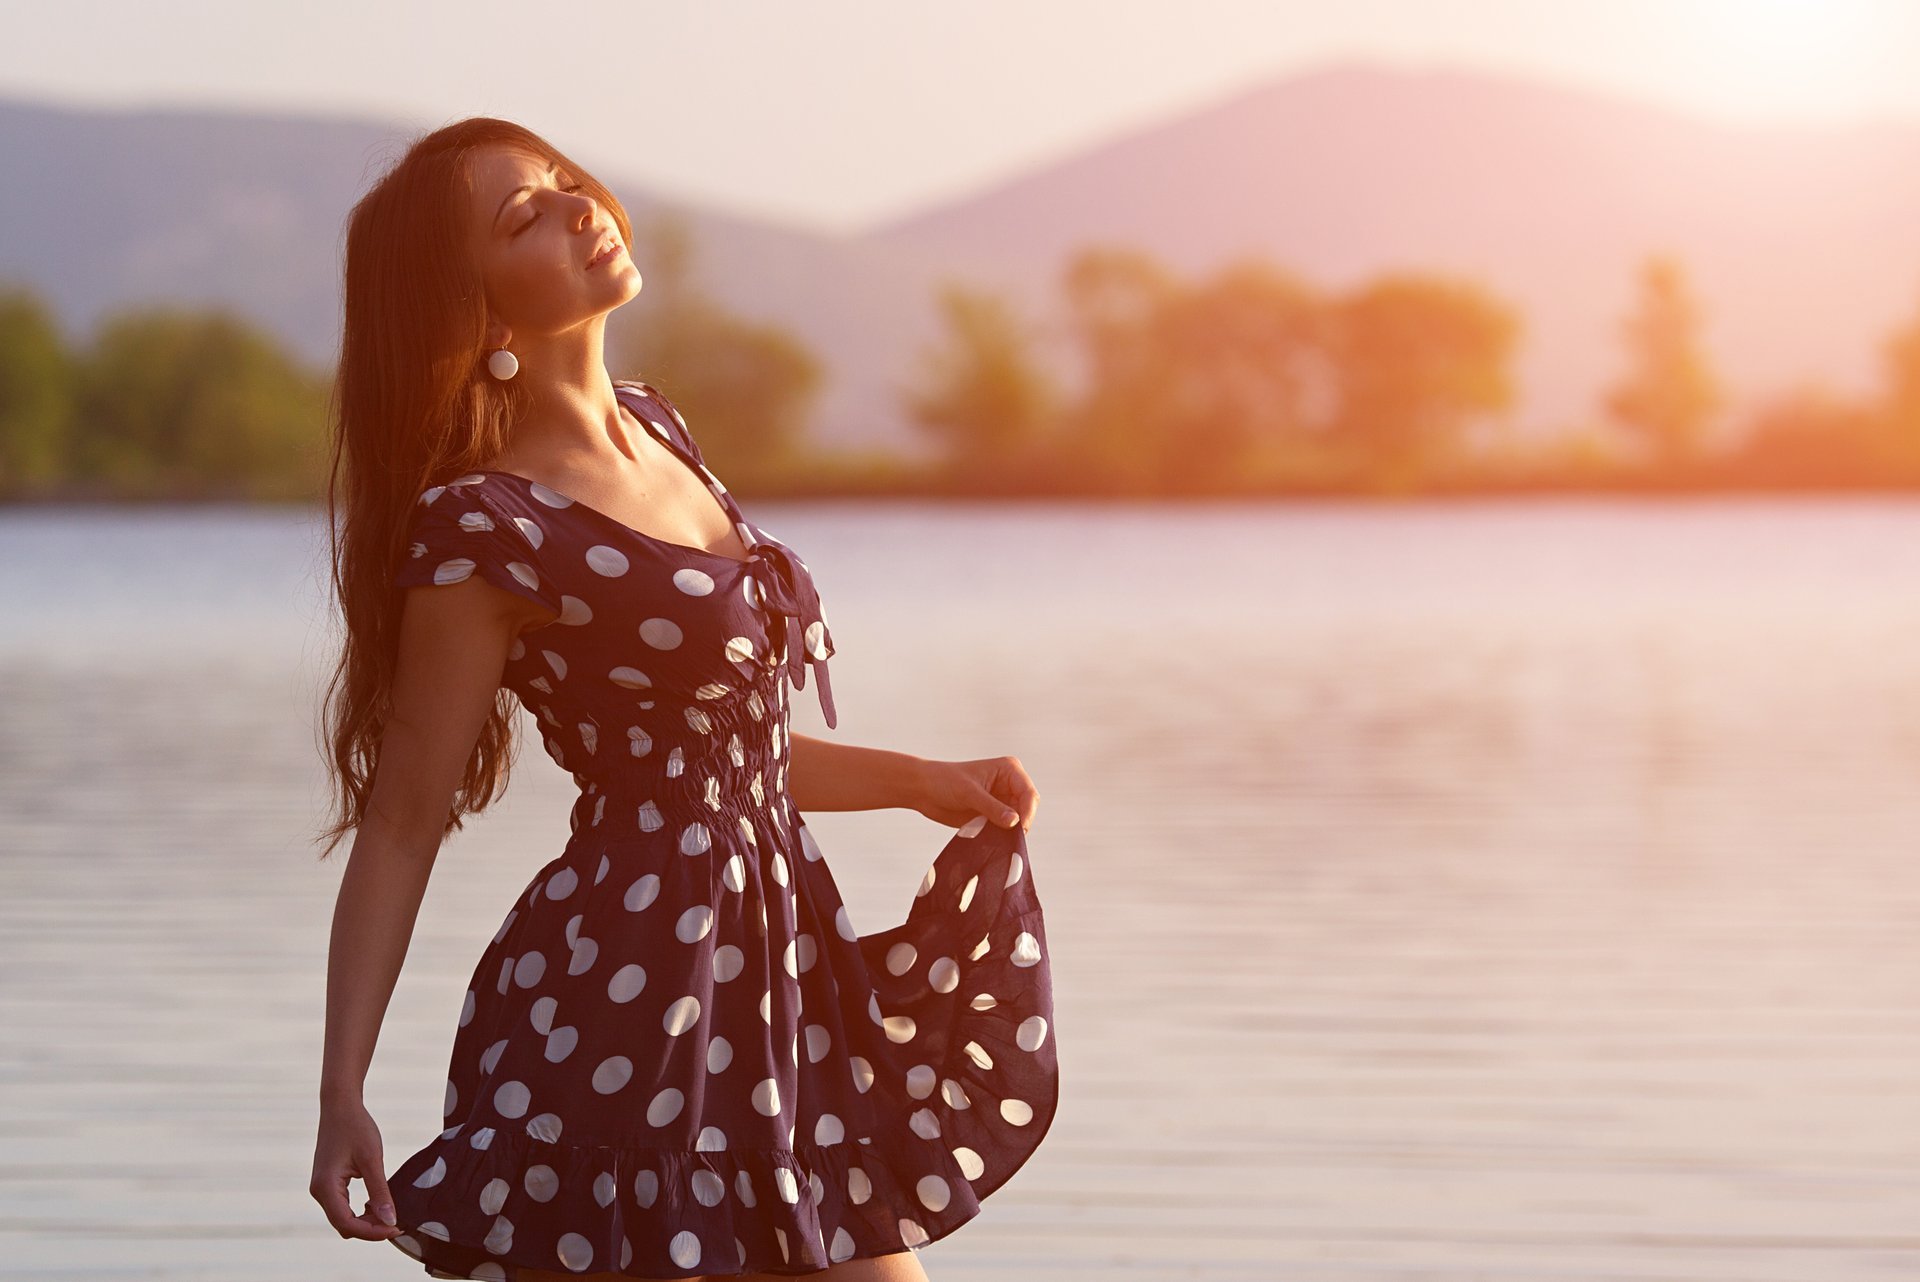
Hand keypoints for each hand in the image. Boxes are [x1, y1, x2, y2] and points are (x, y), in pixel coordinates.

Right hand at [310, 1096, 403, 1241]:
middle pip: (344, 1225)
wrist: (340, 1106)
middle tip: (397, 1222)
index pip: (347, 1224)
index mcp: (326, 1187)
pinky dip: (359, 1211)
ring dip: (365, 1221)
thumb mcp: (372, 1159)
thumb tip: (389, 1220)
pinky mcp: (327, 1184)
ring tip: (390, 1214)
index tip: (396, 1227)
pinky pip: (342, 1208)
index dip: (372, 1232)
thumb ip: (380, 1192)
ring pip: (342, 1218)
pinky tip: (377, 1204)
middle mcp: (318, 1192)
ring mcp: (321, 1188)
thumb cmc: (356, 1127)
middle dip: (370, 1229)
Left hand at [911, 755, 1039, 832]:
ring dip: (1010, 832)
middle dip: (1021, 823)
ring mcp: (1002, 801)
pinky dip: (1001, 837)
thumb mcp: (970, 793)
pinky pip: (1005, 830)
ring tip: (999, 841)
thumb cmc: (945, 781)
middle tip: (1011, 839)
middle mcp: (1010, 785)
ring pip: (1018, 821)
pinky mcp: (994, 816)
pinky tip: (993, 842)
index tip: (1020, 828)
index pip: (1028, 793)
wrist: (924, 790)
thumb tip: (1014, 822)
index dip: (1028, 811)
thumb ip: (993, 808)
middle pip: (1027, 809)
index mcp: (1009, 770)